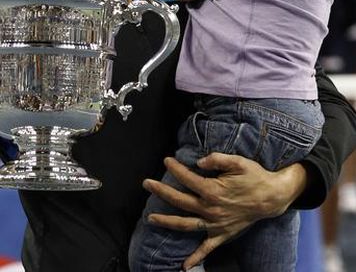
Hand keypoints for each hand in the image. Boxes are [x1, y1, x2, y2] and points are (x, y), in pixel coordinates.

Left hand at [143, 153, 306, 269]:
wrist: (271, 197)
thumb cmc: (254, 176)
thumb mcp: (238, 161)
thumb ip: (217, 159)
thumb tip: (199, 162)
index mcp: (213, 190)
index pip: (188, 178)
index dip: (175, 168)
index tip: (166, 160)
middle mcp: (210, 209)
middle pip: (180, 200)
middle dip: (161, 191)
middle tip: (146, 183)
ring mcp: (215, 224)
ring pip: (186, 224)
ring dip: (167, 221)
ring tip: (150, 218)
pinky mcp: (222, 234)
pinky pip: (207, 248)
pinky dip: (195, 258)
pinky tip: (184, 267)